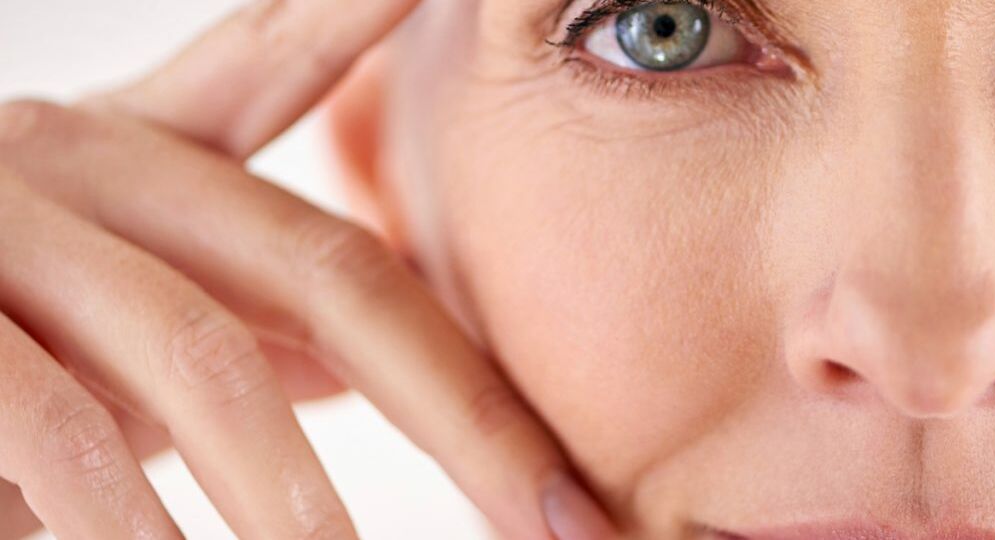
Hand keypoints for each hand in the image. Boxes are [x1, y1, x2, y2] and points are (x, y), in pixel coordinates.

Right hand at [0, 1, 616, 538]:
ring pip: (206, 364)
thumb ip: (249, 313)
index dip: (369, 1)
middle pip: (329, 271)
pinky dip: (139, 526)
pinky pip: (66, 436)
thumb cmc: (6, 337)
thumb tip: (368, 371)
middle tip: (565, 525)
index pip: (289, 46)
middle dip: (465, 417)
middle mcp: (88, 156)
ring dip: (298, 503)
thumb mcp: (141, 302)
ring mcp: (0, 226)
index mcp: (156, 143)